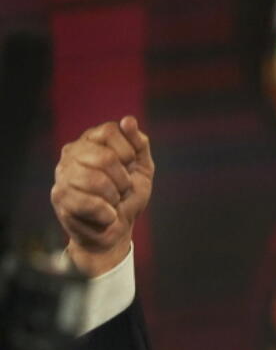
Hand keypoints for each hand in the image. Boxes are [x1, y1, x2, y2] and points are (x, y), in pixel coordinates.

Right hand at [51, 116, 153, 276]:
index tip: (129, 166)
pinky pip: (90, 203)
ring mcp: (62, 174)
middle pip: (105, 156)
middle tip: (121, 189)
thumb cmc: (128, 195)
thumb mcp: (141, 168)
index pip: (110, 130)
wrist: (116, 229)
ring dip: (114, 196)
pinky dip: (107, 213)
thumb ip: (138, 144)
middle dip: (123, 179)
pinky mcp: (59, 197)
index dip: (128, 151)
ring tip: (112, 201)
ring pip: (96, 180)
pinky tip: (106, 215)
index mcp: (91, 140)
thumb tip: (128, 120)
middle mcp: (72, 152)